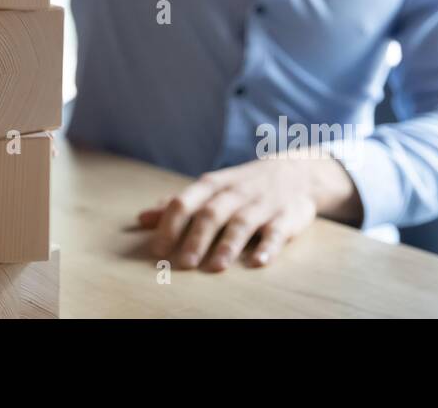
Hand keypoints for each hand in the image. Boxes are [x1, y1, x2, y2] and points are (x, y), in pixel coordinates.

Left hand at [140, 155, 356, 270]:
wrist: (295, 170)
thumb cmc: (241, 185)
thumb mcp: (210, 188)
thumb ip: (179, 205)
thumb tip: (142, 219)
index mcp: (211, 186)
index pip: (185, 202)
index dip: (169, 225)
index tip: (156, 249)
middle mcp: (234, 193)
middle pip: (211, 213)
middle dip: (197, 238)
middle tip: (184, 263)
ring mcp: (261, 204)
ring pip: (242, 223)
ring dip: (228, 244)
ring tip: (216, 267)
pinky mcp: (286, 217)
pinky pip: (277, 231)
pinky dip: (268, 246)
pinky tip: (259, 262)